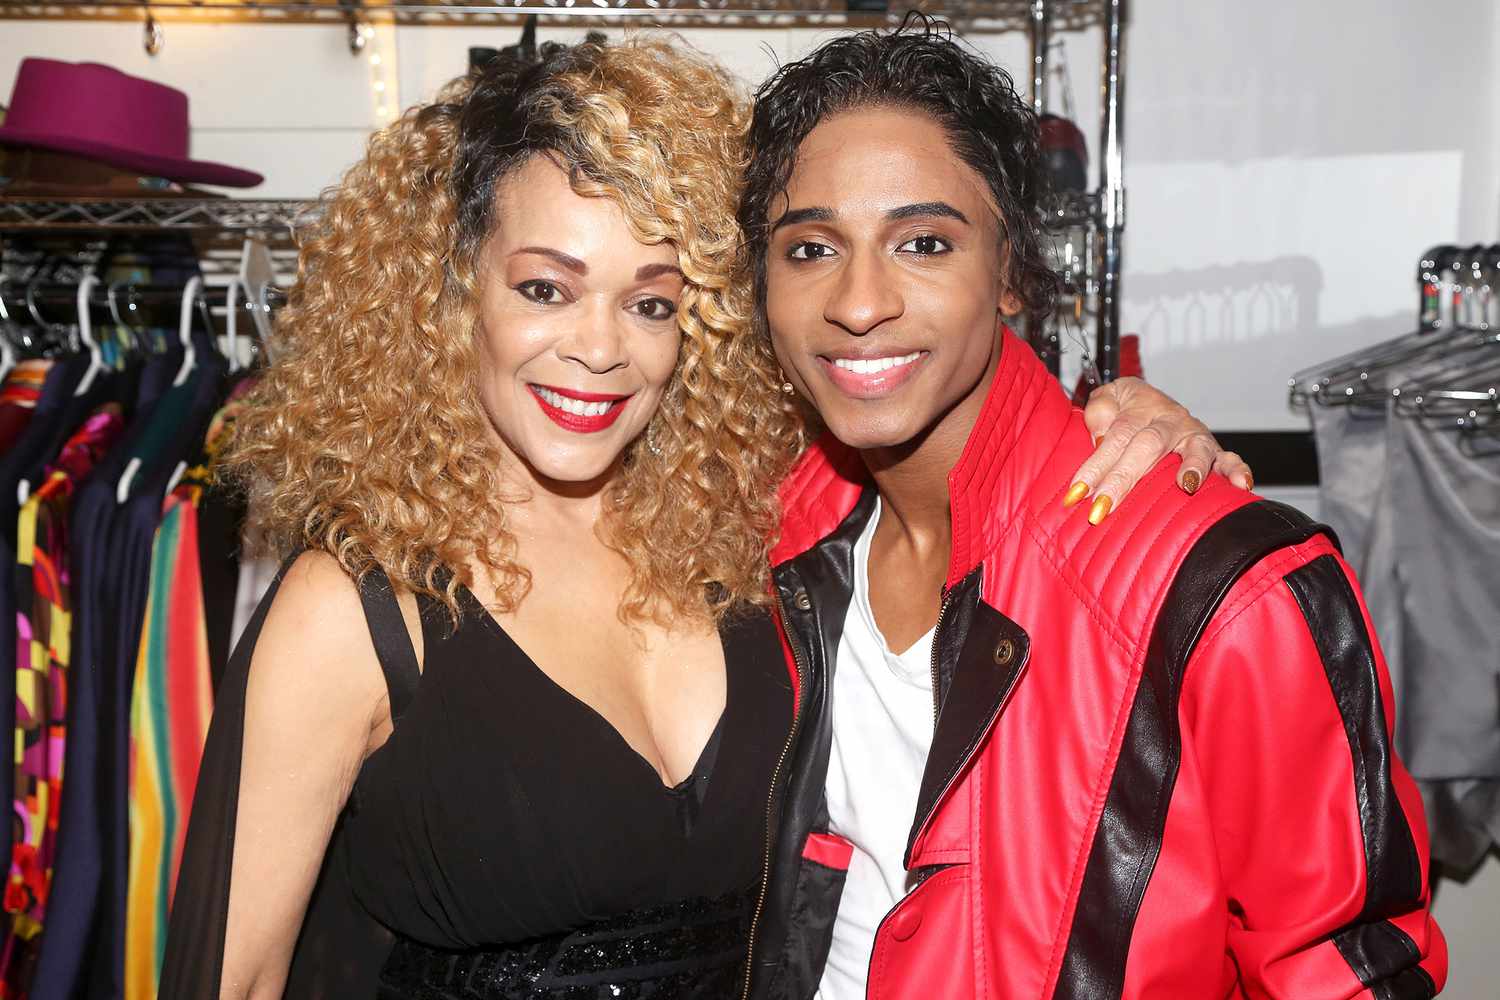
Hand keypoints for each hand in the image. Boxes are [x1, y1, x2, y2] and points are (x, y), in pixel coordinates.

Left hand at [1064, 377, 1252, 523]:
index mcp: (1140, 410)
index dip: (1095, 466)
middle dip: (1124, 479)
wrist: (1151, 396)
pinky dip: (1238, 470)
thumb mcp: (1107, 398)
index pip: (1115, 438)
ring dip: (1193, 466)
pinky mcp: (1214, 451)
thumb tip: (1099, 435)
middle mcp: (1169, 422)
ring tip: (1186, 486)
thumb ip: (1099, 411)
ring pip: (1195, 449)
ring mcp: (1194, 436)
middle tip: (1103, 507)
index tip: (1077, 494)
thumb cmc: (1126, 408)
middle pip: (1147, 447)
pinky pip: (1230, 458)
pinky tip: (1241, 485)